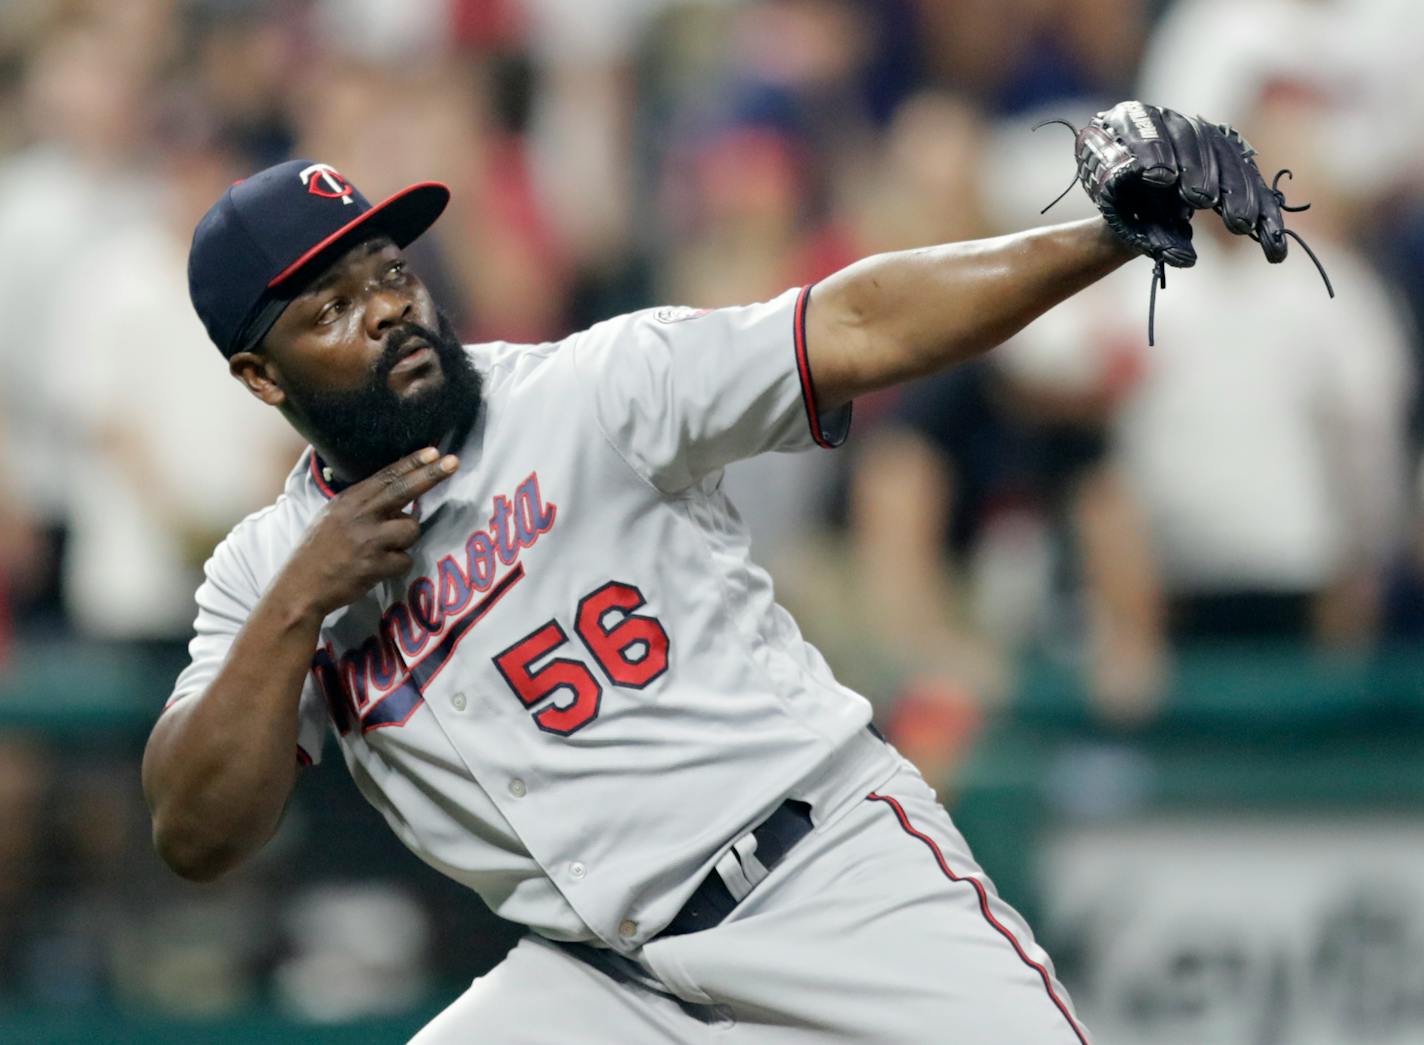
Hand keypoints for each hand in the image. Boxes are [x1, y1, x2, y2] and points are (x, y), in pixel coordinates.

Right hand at [277, 447, 457, 619]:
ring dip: (405, 539)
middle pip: (403, 490)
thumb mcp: (334, 515)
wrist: (300, 586)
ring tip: (383, 549)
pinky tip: (378, 569)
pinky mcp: (374, 566)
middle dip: (431, 475)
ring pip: (411, 529)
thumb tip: (400, 495)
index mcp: (349, 500)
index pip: (386, 476)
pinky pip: (405, 560)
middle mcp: (359, 515)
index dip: (411, 462)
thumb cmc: (320, 549)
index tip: (434, 451)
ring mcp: (367, 540)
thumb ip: (364, 503)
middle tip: (454, 462)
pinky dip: (397, 565)